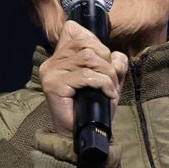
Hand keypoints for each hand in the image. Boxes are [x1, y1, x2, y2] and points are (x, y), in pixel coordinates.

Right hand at [39, 20, 127, 135]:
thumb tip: (117, 56)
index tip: (104, 62)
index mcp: (60, 56)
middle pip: (86, 44)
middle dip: (106, 61)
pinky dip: (103, 83)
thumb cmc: (93, 109)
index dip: (95, 42)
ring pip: (88, 58)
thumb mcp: (108, 80)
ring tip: (110, 88)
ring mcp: (51, 72)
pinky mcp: (54, 84)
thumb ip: (113, 64)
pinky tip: (107, 94)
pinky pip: (86, 75)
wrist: (80, 136)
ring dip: (107, 73)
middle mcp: (52, 61)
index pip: (74, 31)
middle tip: (111, 81)